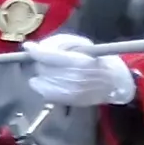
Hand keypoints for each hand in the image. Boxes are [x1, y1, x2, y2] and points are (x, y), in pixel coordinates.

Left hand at [22, 31, 139, 107]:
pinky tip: (51, 79)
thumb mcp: (84, 44)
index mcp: (80, 62)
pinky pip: (43, 92)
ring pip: (40, 80)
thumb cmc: (99, 59)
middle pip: (42, 68)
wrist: (115, 83)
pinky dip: (42, 84)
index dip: (36, 51)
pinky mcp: (66, 101)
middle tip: (47, 57)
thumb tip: (40, 47)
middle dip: (41, 61)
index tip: (28, 46)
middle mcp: (73, 78)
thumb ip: (61, 43)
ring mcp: (69, 92)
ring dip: (42, 72)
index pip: (48, 56)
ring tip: (53, 68)